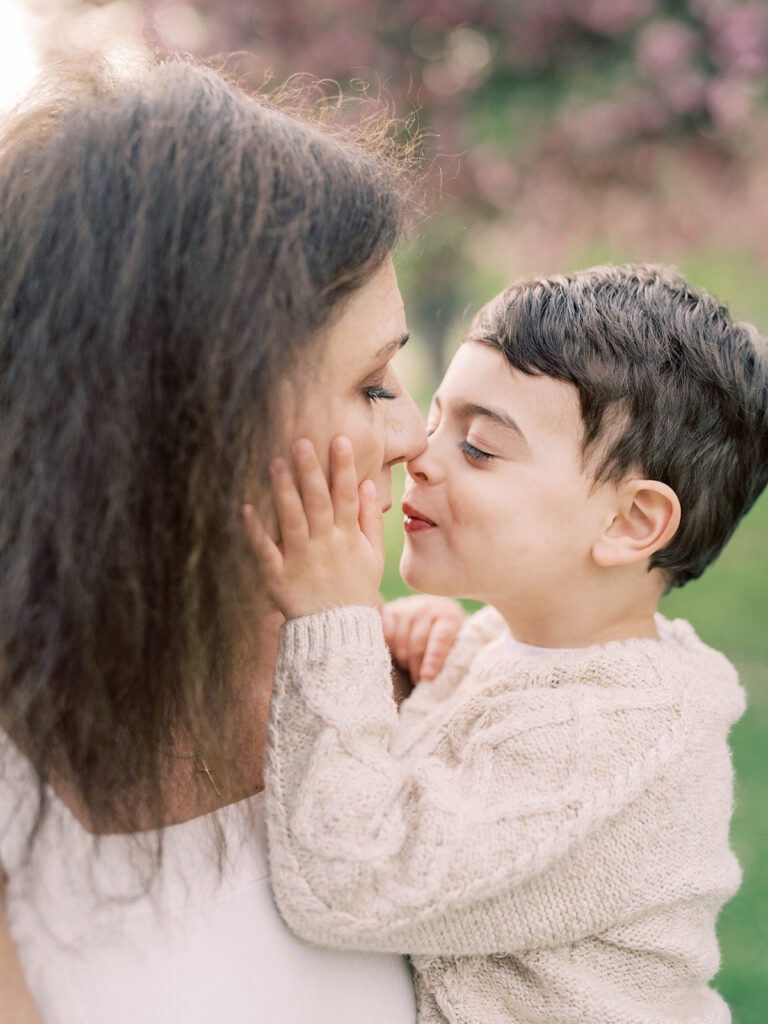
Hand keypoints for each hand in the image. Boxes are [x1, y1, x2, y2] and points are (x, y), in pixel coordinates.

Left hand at [242, 436, 383, 618]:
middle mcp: (325, 545)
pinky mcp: (278, 576)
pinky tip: (246, 507)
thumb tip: (366, 484)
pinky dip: (255, 530)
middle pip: (317, 502)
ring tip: (275, 463)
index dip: (344, 467)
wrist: (337, 631)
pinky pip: (265, 550)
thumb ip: (369, 520)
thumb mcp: (373, 556)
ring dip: (283, 491)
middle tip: (300, 442)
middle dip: (310, 472)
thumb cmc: (355, 588)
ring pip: (291, 520)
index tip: (340, 440)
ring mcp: (300, 560)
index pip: (347, 496)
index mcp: (348, 538)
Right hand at [381, 595, 466, 682]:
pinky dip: (390, 649)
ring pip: (401, 641)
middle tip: (418, 681)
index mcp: (449, 617)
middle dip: (416, 666)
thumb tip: (434, 679)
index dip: (433, 659)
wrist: (435, 609)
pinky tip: (396, 654)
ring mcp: (408, 607)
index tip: (427, 677)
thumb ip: (449, 656)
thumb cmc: (448, 633)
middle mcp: (428, 608)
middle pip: (417, 642)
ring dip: (404, 659)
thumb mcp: (455, 641)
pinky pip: (387, 635)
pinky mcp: (391, 610)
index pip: (440, 639)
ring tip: (409, 667)